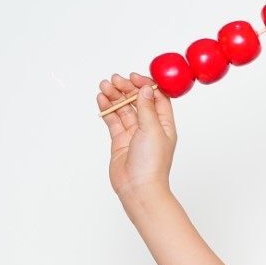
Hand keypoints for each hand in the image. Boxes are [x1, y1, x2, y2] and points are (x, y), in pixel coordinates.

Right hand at [97, 72, 175, 198]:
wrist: (138, 187)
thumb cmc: (151, 163)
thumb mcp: (152, 129)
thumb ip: (147, 108)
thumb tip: (146, 89)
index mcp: (164, 124)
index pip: (157, 98)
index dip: (146, 85)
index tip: (134, 77)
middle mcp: (150, 127)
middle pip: (137, 101)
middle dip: (126, 88)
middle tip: (114, 80)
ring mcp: (134, 134)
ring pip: (123, 109)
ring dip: (114, 96)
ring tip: (104, 86)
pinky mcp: (120, 140)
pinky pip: (113, 120)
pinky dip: (107, 109)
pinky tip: (101, 99)